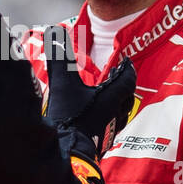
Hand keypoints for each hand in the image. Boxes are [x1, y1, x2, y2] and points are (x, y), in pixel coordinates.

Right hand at [43, 25, 135, 155]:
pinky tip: (95, 117)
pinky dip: (107, 117)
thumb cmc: (69, 118)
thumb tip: (54, 31)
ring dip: (116, 102)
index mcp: (112, 98)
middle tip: (117, 76)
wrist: (67, 152)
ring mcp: (110, 131)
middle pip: (127, 97)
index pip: (128, 79)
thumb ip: (60, 56)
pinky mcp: (102, 144)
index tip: (124, 61)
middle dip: (124, 84)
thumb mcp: (62, 83)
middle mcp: (115, 114)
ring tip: (108, 95)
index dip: (127, 68)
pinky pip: (110, 127)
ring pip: (120, 114)